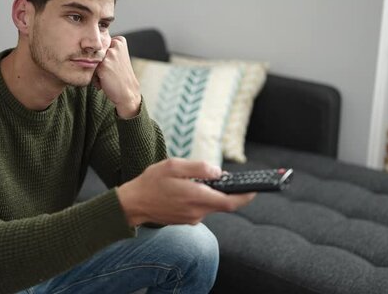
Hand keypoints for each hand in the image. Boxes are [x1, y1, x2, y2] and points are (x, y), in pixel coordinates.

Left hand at [93, 36, 140, 117]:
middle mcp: (115, 45)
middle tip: (108, 74)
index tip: (111, 66)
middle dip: (98, 64)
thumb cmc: (120, 76)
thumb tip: (85, 48)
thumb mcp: (117, 58)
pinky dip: (94, 77)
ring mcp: (110, 54)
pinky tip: (103, 82)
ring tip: (105, 78)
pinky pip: (91, 68)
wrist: (127, 92)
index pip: (100, 45)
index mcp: (120, 41)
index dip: (103, 57)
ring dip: (95, 70)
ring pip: (92, 60)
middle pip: (95, 52)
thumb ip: (106, 50)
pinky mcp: (104, 64)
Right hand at [116, 158, 255, 225]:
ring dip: (212, 194)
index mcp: (195, 197)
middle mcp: (197, 211)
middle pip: (223, 204)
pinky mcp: (186, 220)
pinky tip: (188, 189)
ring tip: (199, 180)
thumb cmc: (151, 182)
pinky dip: (201, 199)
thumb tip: (218, 172)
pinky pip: (201, 209)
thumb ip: (198, 168)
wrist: (133, 204)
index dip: (245, 196)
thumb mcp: (173, 166)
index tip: (254, 189)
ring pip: (211, 206)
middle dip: (229, 192)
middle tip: (230, 179)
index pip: (230, 202)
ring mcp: (191, 218)